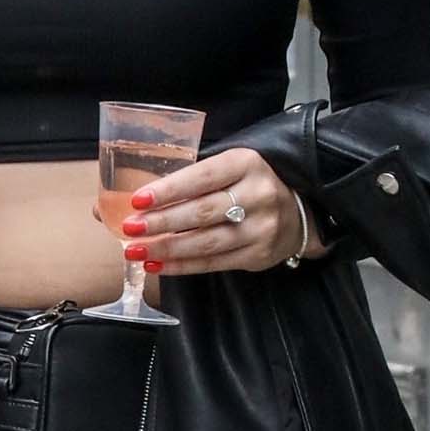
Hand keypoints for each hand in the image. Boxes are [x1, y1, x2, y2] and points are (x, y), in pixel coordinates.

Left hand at [114, 148, 316, 279]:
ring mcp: (260, 228)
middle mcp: (257, 195)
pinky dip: (181, 266)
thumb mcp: (230, 168)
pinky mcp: (258, 255)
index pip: (202, 177)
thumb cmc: (250, 183)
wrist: (299, 210)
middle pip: (202, 212)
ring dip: (166, 249)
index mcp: (246, 163)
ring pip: (206, 242)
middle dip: (162, 223)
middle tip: (130, 229)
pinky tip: (157, 265)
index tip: (138, 200)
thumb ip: (190, 179)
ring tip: (136, 250)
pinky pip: (213, 263)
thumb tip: (130, 200)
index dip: (169, 190)